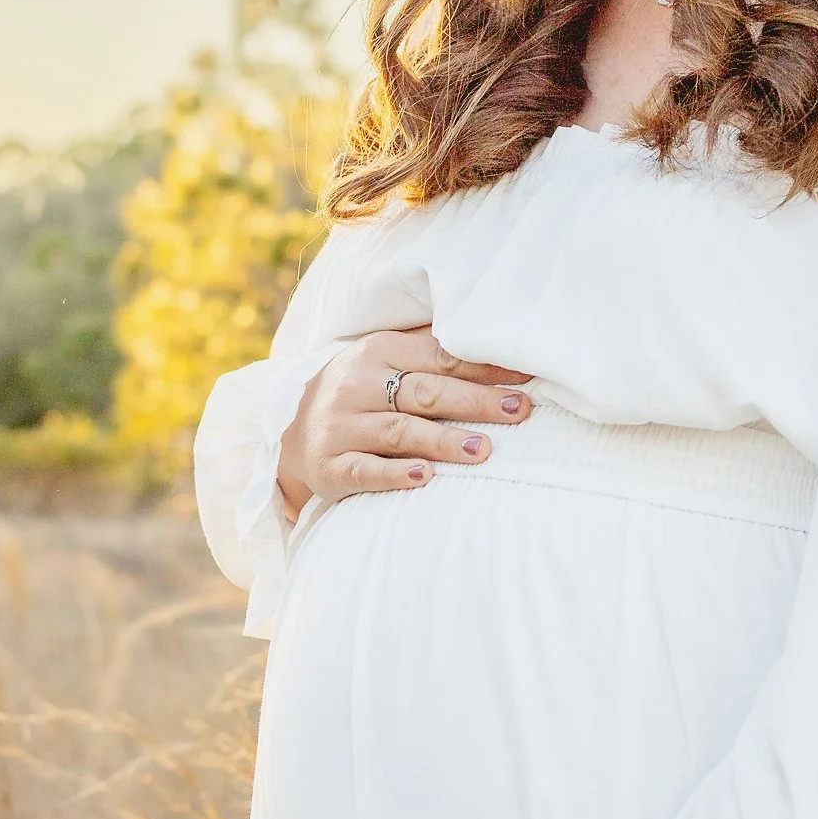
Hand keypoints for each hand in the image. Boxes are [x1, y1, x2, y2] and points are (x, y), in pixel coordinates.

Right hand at [278, 329, 529, 515]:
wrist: (291, 434)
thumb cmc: (359, 393)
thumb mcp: (384, 360)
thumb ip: (430, 350)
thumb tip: (498, 341)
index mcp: (378, 351)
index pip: (440, 357)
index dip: (485, 367)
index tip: (527, 377)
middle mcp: (357, 385)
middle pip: (425, 392)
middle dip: (476, 401)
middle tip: (519, 410)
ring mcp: (341, 427)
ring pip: (399, 432)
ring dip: (443, 440)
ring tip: (482, 450)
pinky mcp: (331, 466)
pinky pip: (364, 471)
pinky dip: (395, 474)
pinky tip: (425, 477)